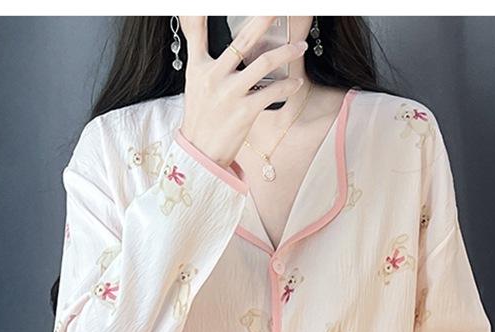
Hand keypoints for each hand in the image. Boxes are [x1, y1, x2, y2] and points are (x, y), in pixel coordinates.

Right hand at [178, 16, 307, 167]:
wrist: (200, 152)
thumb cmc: (201, 117)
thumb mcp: (194, 83)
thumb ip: (201, 55)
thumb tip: (202, 32)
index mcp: (198, 66)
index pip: (196, 29)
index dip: (202, 11)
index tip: (217, 2)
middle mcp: (213, 76)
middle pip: (242, 39)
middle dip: (263, 19)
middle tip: (279, 9)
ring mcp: (230, 93)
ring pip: (264, 63)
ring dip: (287, 52)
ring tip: (300, 46)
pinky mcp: (245, 111)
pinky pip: (272, 92)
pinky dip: (287, 85)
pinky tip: (296, 82)